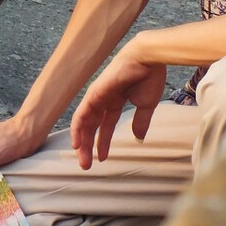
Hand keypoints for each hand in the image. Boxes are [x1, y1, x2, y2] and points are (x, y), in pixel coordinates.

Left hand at [69, 48, 166, 169]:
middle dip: (89, 146)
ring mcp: (96, 96)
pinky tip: (76, 143)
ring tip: (82, 160)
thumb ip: (140, 121)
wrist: (147, 60)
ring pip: (84, 123)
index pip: (106, 124)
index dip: (103, 141)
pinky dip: (77, 129)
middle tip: (87, 165)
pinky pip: (81, 114)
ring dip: (82, 142)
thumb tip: (138, 137)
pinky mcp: (93, 94)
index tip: (102, 158)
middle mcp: (103, 99)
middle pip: (92, 126)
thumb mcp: (146, 105)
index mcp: (115, 100)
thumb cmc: (149, 77)